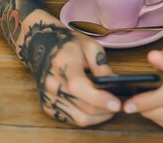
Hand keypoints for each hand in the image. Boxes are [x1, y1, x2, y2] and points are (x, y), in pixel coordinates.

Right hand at [19, 12, 120, 126]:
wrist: (41, 45)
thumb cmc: (68, 43)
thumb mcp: (89, 46)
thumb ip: (101, 67)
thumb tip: (115, 86)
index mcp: (63, 63)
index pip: (80, 86)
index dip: (100, 98)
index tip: (117, 103)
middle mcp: (52, 83)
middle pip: (83, 106)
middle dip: (105, 109)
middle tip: (121, 104)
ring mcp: (48, 97)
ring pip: (79, 118)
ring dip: (98, 117)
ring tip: (111, 108)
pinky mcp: (47, 106)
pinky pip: (71, 119)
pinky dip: (87, 117)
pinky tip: (96, 108)